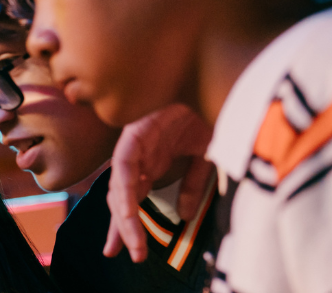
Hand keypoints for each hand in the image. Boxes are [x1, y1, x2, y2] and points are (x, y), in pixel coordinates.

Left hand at [103, 104, 213, 261]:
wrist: (211, 78)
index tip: (134, 250)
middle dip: (121, 228)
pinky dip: (125, 186)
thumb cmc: (207, 111)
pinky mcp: (134, 132)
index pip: (134, 197)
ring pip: (120, 186)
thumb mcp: (204, 156)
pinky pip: (124, 163)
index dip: (130, 224)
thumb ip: (193, 184)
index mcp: (151, 160)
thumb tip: (187, 215)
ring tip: (132, 242)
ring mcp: (133, 144)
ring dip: (125, 216)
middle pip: (121, 196)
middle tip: (123, 253)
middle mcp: (138, 155)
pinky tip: (128, 208)